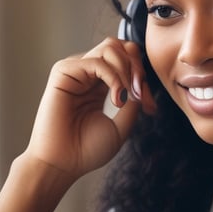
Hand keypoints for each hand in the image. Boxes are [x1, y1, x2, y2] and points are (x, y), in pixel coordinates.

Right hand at [24, 38, 155, 179]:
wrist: (63, 165)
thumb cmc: (86, 150)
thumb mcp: (122, 123)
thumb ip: (133, 98)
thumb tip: (140, 81)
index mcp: (100, 84)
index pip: (127, 60)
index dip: (143, 77)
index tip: (150, 107)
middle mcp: (88, 74)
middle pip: (120, 46)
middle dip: (137, 67)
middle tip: (141, 96)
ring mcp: (76, 71)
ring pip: (110, 47)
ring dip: (127, 70)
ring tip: (128, 97)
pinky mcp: (64, 72)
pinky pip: (97, 61)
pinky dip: (114, 77)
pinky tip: (117, 99)